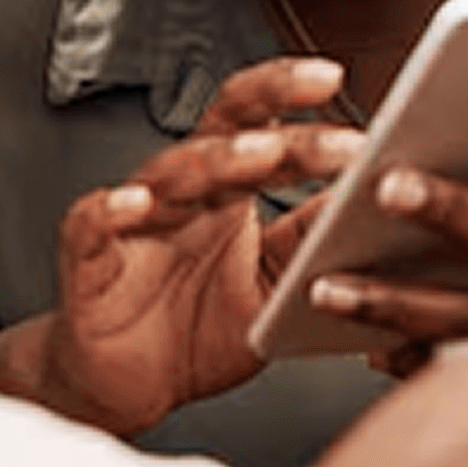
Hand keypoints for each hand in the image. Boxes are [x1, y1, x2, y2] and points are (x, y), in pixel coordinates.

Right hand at [0, 57, 360, 435]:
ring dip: (213, 161)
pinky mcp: (89, 261)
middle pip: (221, 133)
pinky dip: (110, 210)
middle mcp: (178, 192)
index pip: (256, 122)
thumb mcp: (274, 286)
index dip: (289, 95)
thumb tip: (378, 201)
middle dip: (272, 112)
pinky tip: (132, 204)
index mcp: (223, 190)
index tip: (337, 77)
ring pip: (169, 173)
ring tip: (259, 154)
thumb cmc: (196, 332)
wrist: (127, 388)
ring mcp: (132, 221)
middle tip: (326, 101)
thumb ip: (311, 239)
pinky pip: (93, 225)